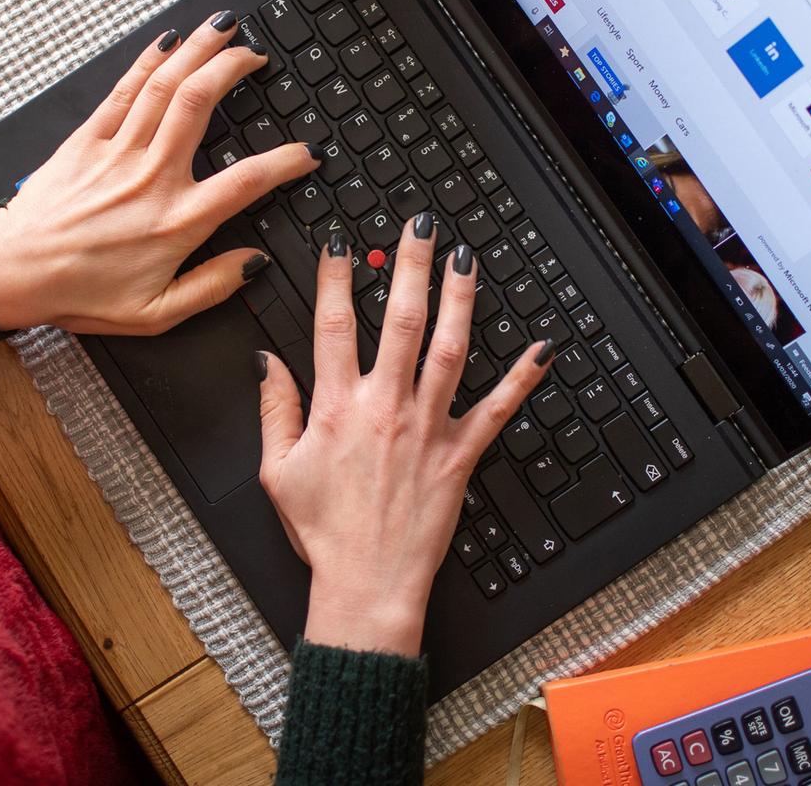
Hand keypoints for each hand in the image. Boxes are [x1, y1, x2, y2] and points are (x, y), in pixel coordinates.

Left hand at [0, 12, 320, 333]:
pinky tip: (168, 42)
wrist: (12, 273)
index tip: (307, 151)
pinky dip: (148, 61)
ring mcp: (117, 153)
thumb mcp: (155, 312)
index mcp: (176, 222)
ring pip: (165, 86)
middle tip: (256, 56)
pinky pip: (124, 91)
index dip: (286, 161)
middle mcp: (151, 178)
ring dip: (198, 50)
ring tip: (223, 28)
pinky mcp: (86, 140)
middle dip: (234, 68)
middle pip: (201, 104)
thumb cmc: (79, 294)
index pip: (247, 180)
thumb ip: (212, 287)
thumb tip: (254, 263)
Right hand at [255, 214, 554, 655]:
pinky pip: (497, 410)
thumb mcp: (277, 471)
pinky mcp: (460, 456)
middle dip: (410, 265)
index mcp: (337, 408)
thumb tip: (267, 361)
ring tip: (466, 259)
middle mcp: (385, 408)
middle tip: (419, 224)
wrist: (366, 586)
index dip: (334, 276)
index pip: (332, 325)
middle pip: (401, 320)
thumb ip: (274, 409)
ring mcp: (427, 429)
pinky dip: (522, 379)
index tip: (340, 239)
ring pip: (449, 350)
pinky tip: (542, 348)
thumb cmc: (323, 533)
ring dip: (461, 299)